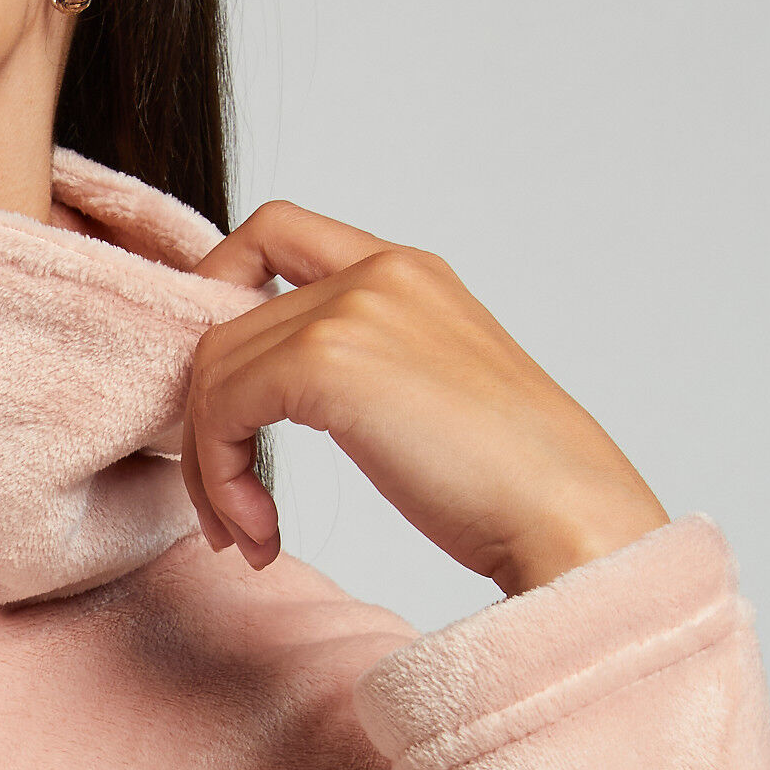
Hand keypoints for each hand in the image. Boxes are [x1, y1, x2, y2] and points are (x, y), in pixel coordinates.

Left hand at [181, 202, 667, 595]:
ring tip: (249, 535)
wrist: (563, 513)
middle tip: (230, 511)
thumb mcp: (425, 392)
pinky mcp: (327, 361)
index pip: (272, 234)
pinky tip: (263, 533)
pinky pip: (222, 408)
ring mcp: (353, 308)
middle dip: (206, 424)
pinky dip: (221, 479)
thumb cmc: (508, 482)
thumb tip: (258, 396)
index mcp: (407, 271)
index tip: (211, 390)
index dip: (215, 295)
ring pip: (213, 372)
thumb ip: (356, 366)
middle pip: (225, 323)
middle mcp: (378, 271)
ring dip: (212, 468)